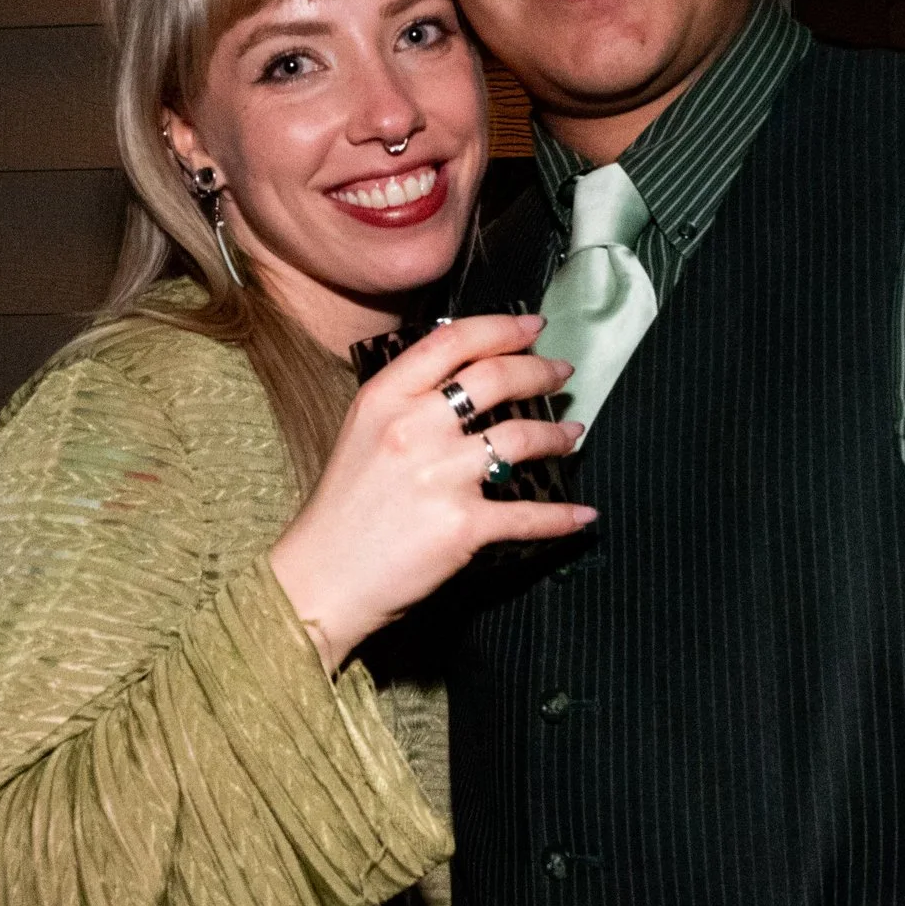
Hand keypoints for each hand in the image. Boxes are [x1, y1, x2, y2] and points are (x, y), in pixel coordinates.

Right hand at [271, 312, 592, 667]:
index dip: (502, 328)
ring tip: (572, 435)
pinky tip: (581, 515)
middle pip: (495, 379)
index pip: (453, 342)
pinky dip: (561, 517)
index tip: (532, 327)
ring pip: (520, 438)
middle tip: (560, 373)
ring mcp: (439, 476)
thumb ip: (407, 400)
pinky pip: (527, 514)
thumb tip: (468, 377)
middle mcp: (413, 429)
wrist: (323, 578)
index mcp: (384, 398)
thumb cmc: (344, 508)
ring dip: (556, 435)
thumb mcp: (362, 432)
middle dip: (539, 372)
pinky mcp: (462, 526)